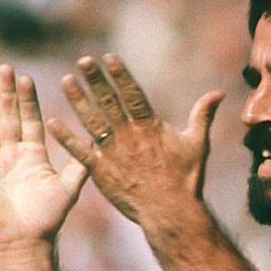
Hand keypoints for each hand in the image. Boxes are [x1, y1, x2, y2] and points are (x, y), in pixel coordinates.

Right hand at [0, 65, 88, 245]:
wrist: (23, 240)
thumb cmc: (47, 218)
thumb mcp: (69, 187)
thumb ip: (82, 163)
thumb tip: (97, 141)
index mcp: (33, 156)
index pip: (29, 120)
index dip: (27, 100)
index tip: (27, 78)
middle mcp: (11, 155)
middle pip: (7, 117)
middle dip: (7, 93)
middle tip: (7, 68)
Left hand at [46, 53, 223, 223]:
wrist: (171, 213)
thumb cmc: (186, 179)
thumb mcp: (197, 144)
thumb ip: (203, 115)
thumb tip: (219, 93)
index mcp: (151, 127)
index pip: (133, 94)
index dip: (120, 75)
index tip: (108, 57)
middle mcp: (129, 136)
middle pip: (110, 102)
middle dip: (96, 80)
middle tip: (83, 61)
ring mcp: (114, 154)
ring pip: (92, 122)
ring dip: (78, 101)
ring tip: (66, 81)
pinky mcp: (101, 172)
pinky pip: (81, 153)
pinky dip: (66, 138)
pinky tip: (52, 122)